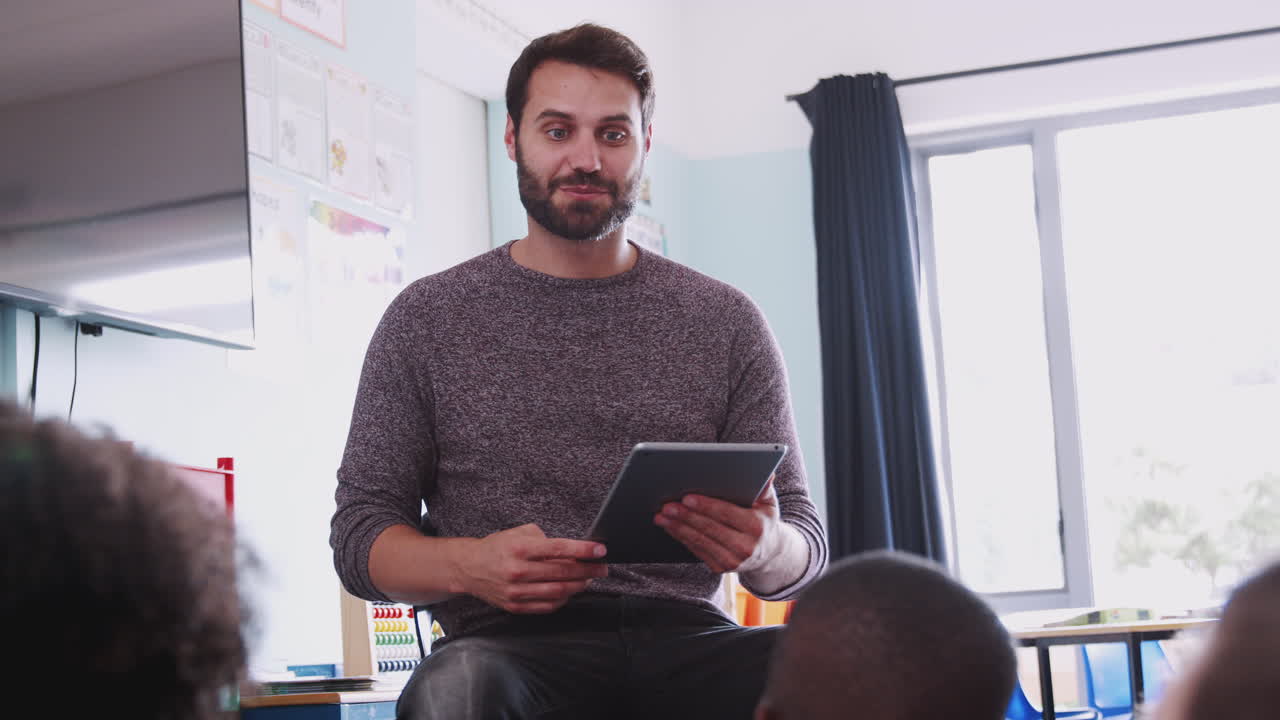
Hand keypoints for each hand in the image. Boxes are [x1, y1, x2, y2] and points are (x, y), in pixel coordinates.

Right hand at [456, 524, 607, 613]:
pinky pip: (548, 606)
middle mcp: (518, 571)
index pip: (559, 549)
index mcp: (519, 548)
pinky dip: (564, 599)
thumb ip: (544, 539)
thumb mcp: (518, 533)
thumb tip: (572, 550)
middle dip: (588, 570)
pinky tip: (571, 590)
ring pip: (558, 591)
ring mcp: (516, 592)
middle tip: (602, 567)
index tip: (601, 550)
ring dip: (579, 586)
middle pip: (562, 573)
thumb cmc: (498, 547)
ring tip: (589, 579)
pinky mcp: (515, 606)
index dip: (583, 550)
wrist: (469, 568)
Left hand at [654, 477, 782, 573]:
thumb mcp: (769, 504)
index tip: (687, 498)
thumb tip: (767, 472)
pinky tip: (670, 526)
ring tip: (662, 515)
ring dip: (678, 527)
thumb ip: (764, 488)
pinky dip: (681, 537)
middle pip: (709, 528)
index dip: (706, 506)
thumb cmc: (764, 521)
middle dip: (686, 516)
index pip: (727, 514)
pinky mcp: (720, 568)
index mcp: (756, 527)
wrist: (769, 554)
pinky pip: (697, 550)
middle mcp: (745, 547)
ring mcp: (732, 560)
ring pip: (700, 541)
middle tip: (668, 505)